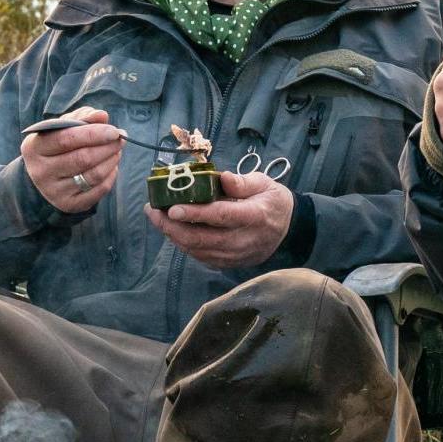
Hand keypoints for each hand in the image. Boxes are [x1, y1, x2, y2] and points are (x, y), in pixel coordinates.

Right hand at [20, 107, 121, 213]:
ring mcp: (54, 191)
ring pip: (93, 175)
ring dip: (111, 160)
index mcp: (35, 147)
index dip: (93, 133)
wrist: (43, 178)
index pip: (67, 139)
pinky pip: (98, 190)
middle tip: (120, 140)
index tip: (113, 130)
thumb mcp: (63, 127)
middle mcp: (41, 171)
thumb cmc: (57, 146)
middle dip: (107, 147)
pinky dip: (111, 176)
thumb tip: (102, 115)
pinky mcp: (69, 204)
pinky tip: (111, 167)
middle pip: (83, 158)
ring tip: (117, 151)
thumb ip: (82, 117)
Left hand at [150, 168, 294, 270]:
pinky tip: (173, 230)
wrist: (289, 229)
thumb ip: (242, 182)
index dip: (195, 214)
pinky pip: (202, 257)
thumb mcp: (264, 183)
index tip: (172, 208)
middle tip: (153, 211)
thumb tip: (222, 177)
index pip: (221, 216)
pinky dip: (184, 244)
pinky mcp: (230, 263)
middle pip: (203, 238)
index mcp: (255, 216)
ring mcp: (237, 255)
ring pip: (198, 250)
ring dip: (174, 235)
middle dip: (172, 226)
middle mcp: (245, 240)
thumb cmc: (272, 201)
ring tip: (158, 218)